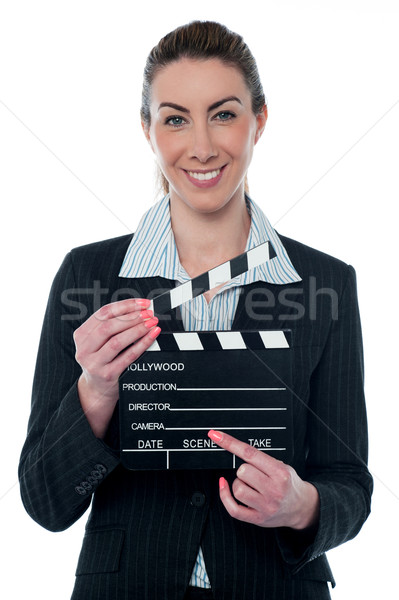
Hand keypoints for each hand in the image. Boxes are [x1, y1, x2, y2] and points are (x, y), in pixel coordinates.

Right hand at [74, 298, 160, 436]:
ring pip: (117, 341)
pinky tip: (152, 336)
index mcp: (81, 335)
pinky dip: (142, 344)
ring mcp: (94, 363)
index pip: (103, 313)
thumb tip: (140, 309)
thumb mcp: (99, 341)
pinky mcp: (107, 374)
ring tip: (152, 323)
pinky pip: (128, 356)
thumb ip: (112, 325)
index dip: (125, 305)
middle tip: (149, 313)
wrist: (96, 389)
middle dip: (132, 317)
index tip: (143, 303)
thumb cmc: (102, 359)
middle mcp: (84, 349)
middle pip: (109, 326)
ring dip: (137, 329)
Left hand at [208, 430, 319, 529]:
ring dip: (239, 483)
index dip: (230, 443)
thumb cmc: (290, 484)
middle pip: (242, 471)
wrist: (303, 508)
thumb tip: (237, 449)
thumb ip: (263, 460)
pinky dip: (225, 496)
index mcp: (280, 473)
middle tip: (253, 473)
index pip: (249, 453)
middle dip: (244, 469)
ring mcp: (265, 506)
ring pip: (237, 488)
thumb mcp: (284, 466)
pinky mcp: (258, 518)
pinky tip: (225, 487)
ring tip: (249, 484)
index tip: (216, 435)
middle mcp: (273, 490)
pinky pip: (233, 508)